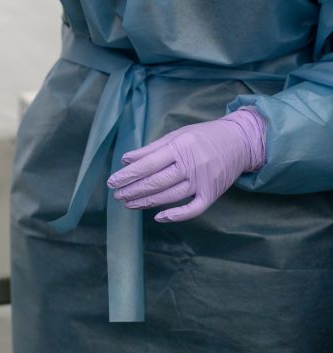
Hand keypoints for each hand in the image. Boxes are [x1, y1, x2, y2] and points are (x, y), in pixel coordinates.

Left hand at [108, 109, 266, 222]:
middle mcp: (191, 165)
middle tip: (116, 195)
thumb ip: (151, 149)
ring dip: (146, 202)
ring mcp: (202, 181)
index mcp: (179, 147)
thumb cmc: (203, 136)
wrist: (240, 142)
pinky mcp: (212, 194)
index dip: (128, 175)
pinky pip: (193, 209)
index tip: (112, 182)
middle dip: (132, 190)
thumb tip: (126, 160)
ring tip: (128, 204)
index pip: (147, 164)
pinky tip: (159, 217)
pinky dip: (176, 215)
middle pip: (156, 182)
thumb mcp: (176, 135)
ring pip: (169, 196)